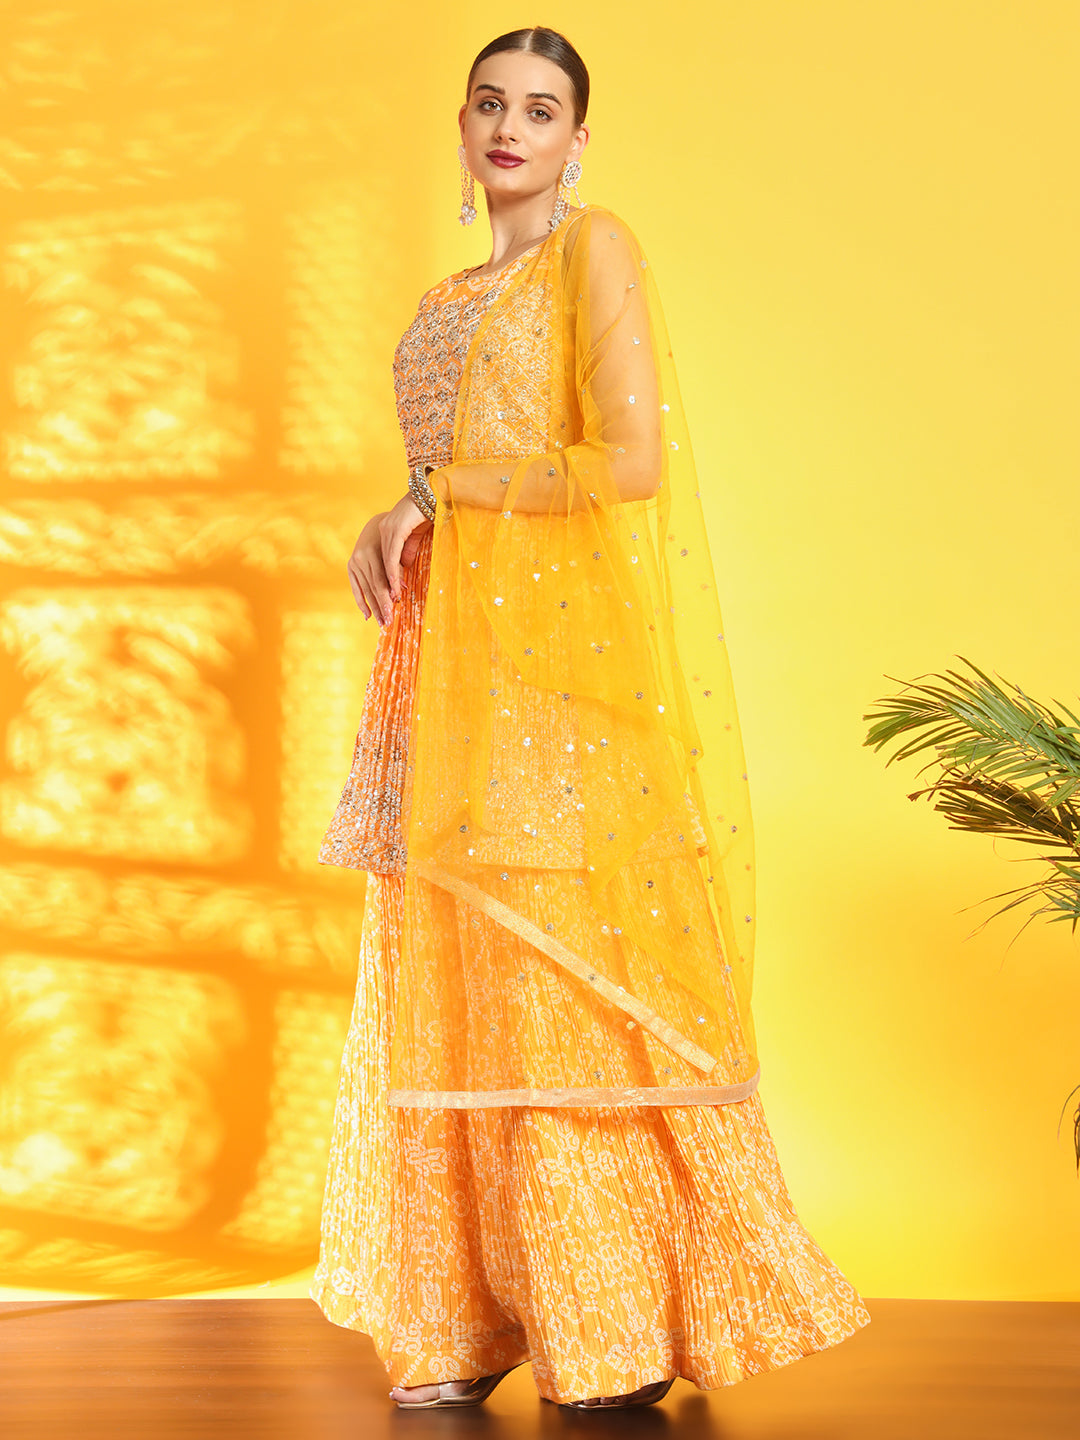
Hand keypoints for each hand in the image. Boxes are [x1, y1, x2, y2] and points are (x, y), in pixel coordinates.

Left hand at [346, 494, 430, 622]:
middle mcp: (380, 534)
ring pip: (382, 567)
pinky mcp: (394, 530)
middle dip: (380, 595)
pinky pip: (391, 558)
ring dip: (386, 589)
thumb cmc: (426, 512)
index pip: (376, 567)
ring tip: (390, 606)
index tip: (377, 608)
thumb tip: (403, 568)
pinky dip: (393, 574)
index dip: (376, 588)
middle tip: (384, 616)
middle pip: (376, 571)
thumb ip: (407, 551)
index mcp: (383, 535)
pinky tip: (396, 588)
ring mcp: (385, 531)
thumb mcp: (416, 536)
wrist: (432, 491)